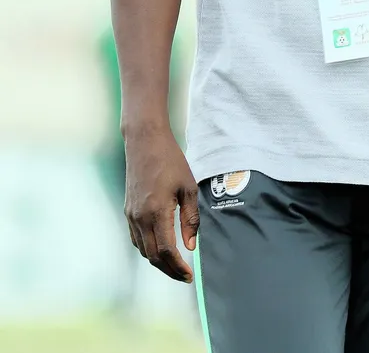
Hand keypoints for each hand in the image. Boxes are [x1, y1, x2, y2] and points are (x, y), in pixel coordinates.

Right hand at [124, 126, 199, 281]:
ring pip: (143, 250)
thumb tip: (190, 246)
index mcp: (157, 212)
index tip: (189, 275)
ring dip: (158, 262)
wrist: (145, 142)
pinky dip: (148, 249)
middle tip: (184, 276)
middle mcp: (140, 217)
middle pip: (152, 256)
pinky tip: (160, 248)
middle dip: (169, 270)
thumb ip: (190, 218)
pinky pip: (136, 239)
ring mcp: (131, 215)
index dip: (178, 267)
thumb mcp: (188, 187)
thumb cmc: (171, 161)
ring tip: (175, 265)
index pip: (166, 251)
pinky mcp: (128, 211)